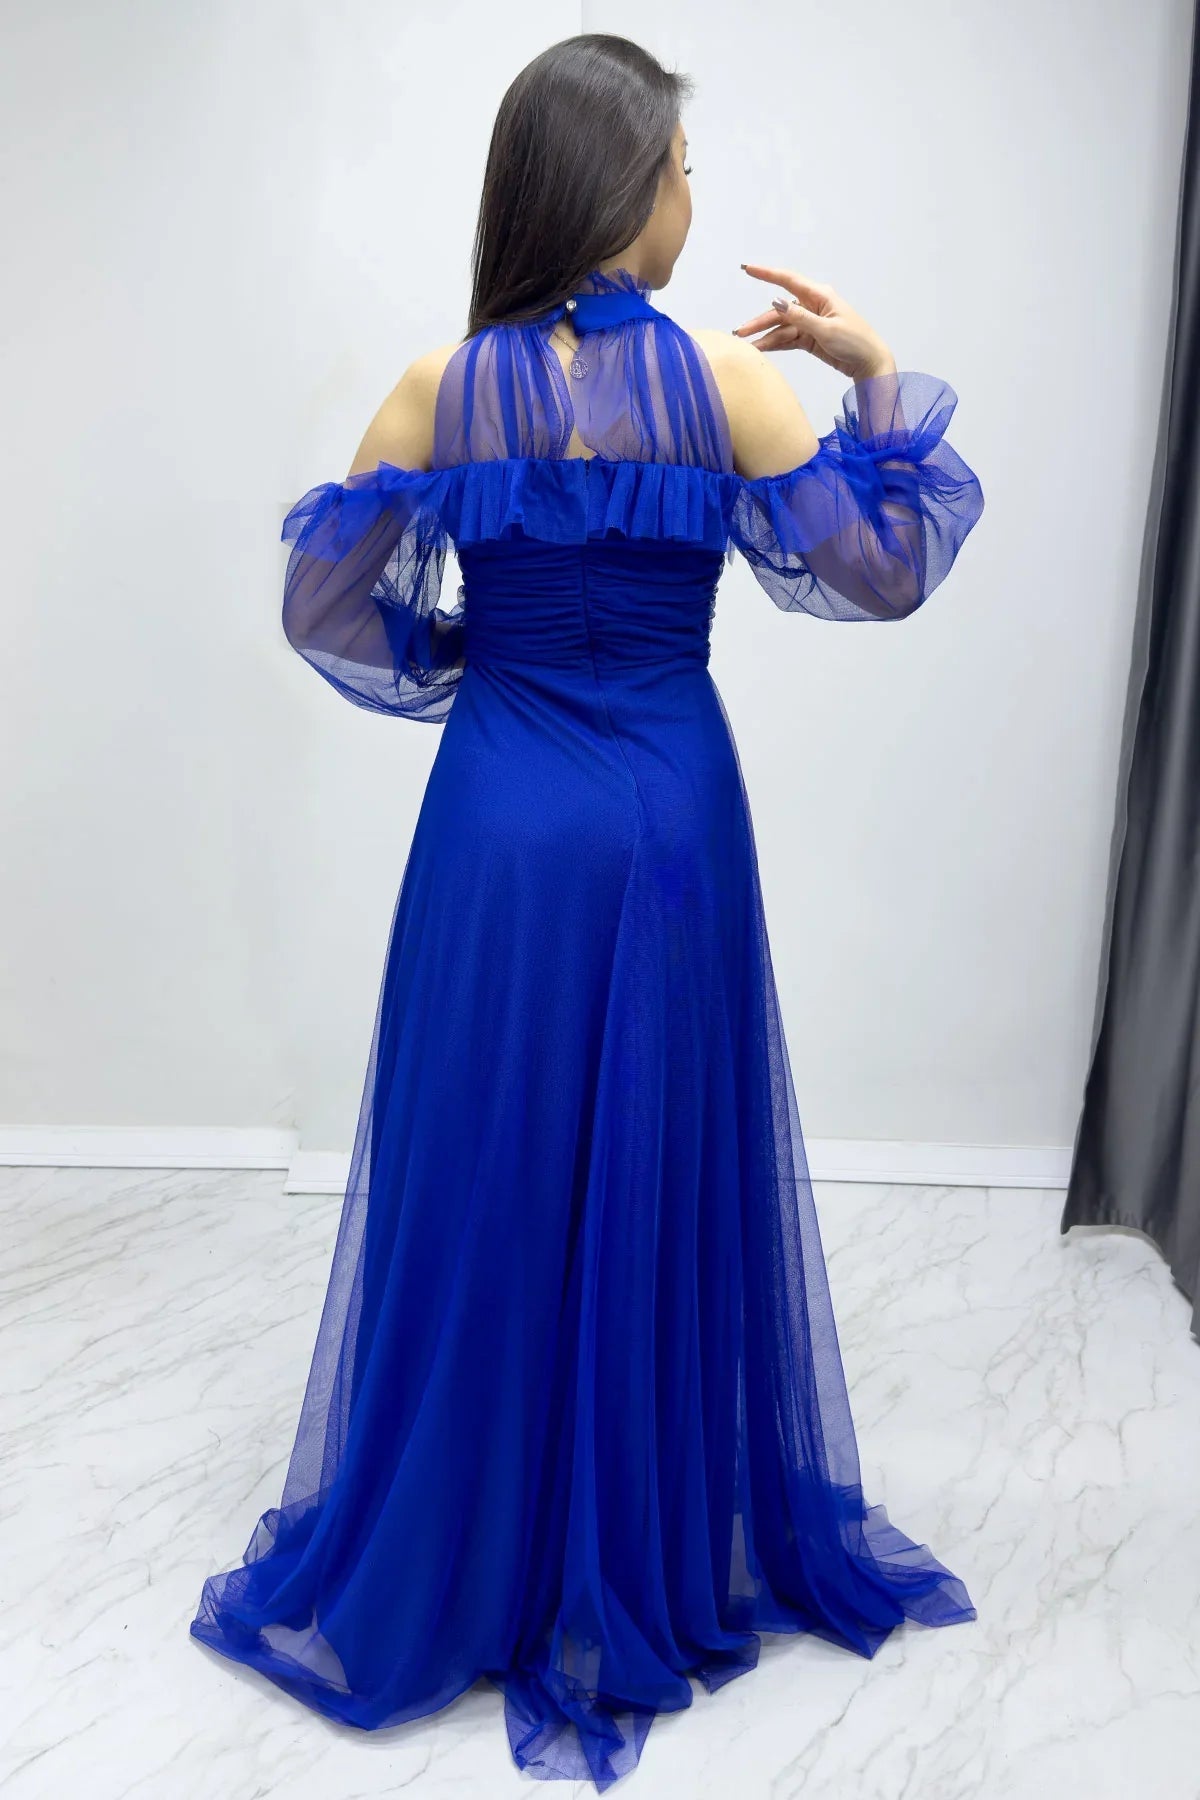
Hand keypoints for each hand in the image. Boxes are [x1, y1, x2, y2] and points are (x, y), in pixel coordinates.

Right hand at [733, 263, 896, 381]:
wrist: (869, 363)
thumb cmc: (855, 342)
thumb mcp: (827, 330)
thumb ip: (800, 317)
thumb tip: (777, 302)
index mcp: (820, 296)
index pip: (788, 280)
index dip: (767, 274)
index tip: (748, 269)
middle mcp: (813, 306)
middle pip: (780, 311)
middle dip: (760, 321)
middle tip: (740, 333)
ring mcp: (811, 323)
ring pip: (782, 327)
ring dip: (765, 336)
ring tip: (747, 346)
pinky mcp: (810, 339)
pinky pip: (788, 339)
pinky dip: (775, 344)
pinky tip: (761, 349)